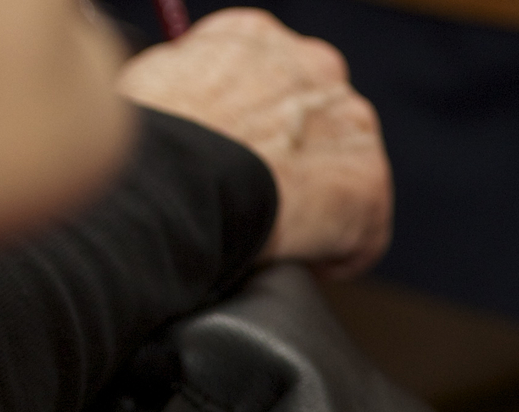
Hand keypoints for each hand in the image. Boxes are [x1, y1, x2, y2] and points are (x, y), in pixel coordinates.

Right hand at [117, 10, 392, 276]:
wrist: (179, 181)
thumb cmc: (149, 144)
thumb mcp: (155, 86)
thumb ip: (191, 88)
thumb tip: (192, 114)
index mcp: (257, 38)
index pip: (275, 76)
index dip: (259, 126)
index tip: (243, 158)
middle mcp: (313, 65)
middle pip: (318, 121)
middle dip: (295, 163)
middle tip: (261, 203)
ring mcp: (349, 122)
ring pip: (345, 172)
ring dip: (318, 208)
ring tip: (278, 239)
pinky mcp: (368, 184)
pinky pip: (363, 232)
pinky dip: (336, 256)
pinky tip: (302, 265)